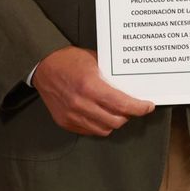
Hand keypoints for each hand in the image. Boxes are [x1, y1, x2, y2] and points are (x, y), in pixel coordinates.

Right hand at [32, 46, 154, 135]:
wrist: (43, 66)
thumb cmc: (69, 60)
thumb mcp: (94, 60)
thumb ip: (110, 75)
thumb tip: (130, 85)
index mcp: (90, 86)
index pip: (121, 105)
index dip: (138, 108)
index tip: (147, 107)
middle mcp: (81, 103)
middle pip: (115, 121)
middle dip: (128, 116)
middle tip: (132, 108)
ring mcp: (72, 115)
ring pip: (103, 129)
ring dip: (113, 122)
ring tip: (116, 112)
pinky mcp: (65, 122)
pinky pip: (88, 130)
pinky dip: (98, 125)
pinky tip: (100, 115)